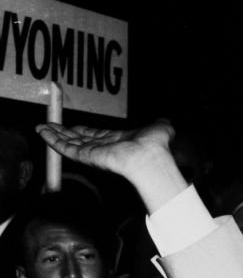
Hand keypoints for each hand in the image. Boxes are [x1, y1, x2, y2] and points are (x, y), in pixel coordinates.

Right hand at [36, 120, 186, 211]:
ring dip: (54, 135)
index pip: (96, 136)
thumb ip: (161, 124)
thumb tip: (166, 120)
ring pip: (70, 143)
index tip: (72, 126)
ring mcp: (94, 153)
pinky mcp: (86, 157)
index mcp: (119, 141)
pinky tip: (43, 133)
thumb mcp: (160, 128)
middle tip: (50, 125)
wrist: (150, 157)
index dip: (84, 131)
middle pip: (80, 139)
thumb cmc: (156, 145)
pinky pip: (66, 148)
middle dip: (64, 133)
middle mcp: (105, 148)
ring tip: (41, 128)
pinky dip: (53, 141)